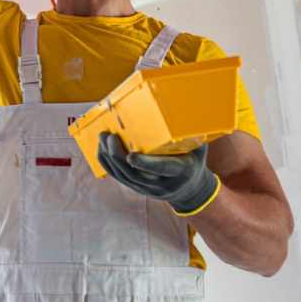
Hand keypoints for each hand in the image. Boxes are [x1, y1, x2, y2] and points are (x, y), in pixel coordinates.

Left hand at [97, 132, 220, 214]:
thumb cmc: (193, 163)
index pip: (161, 169)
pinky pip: (118, 177)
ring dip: (109, 157)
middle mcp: (161, 184)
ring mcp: (147, 189)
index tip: (131, 155)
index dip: (145, 163)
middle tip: (110, 136)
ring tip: (103, 136)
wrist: (190, 192)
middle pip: (135, 174)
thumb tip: (187, 109)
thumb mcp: (198, 150)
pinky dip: (107, 163)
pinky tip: (101, 148)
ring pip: (123, 176)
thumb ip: (192, 134)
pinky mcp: (136, 188)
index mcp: (179, 173)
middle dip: (119, 156)